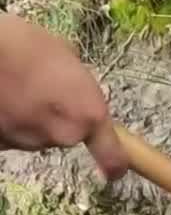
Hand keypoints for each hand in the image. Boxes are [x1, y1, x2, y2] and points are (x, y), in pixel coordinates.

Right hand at [0, 14, 125, 179]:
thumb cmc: (25, 44)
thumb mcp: (66, 56)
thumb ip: (77, 83)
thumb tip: (72, 88)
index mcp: (89, 114)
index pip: (112, 157)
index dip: (115, 164)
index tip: (115, 171)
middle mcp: (63, 135)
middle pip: (66, 134)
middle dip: (56, 118)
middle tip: (40, 91)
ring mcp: (28, 141)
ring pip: (35, 135)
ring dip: (29, 119)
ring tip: (14, 91)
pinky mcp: (0, 143)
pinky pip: (9, 135)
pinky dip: (6, 122)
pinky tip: (1, 100)